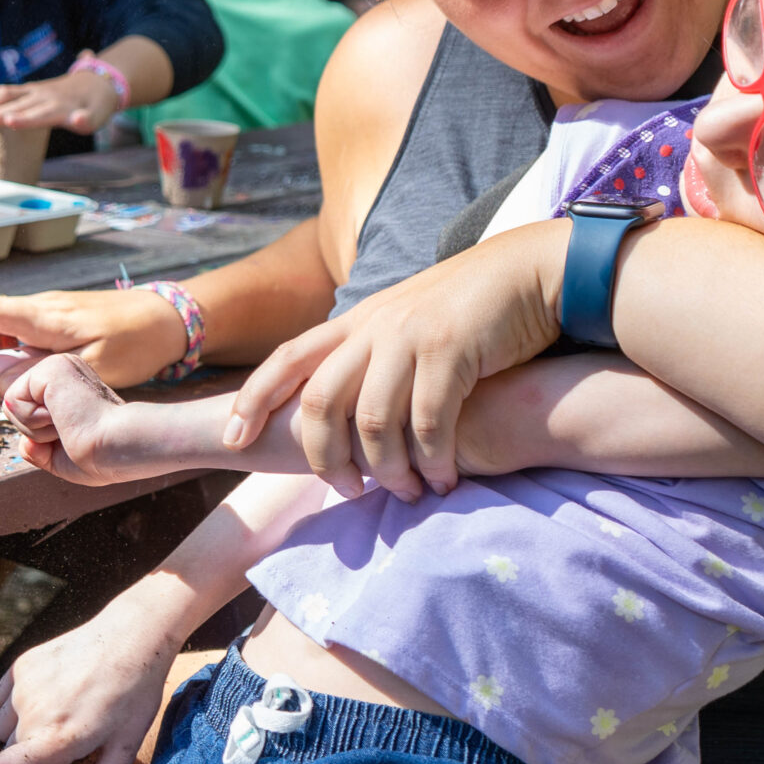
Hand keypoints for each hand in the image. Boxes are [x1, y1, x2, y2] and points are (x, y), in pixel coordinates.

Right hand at [0, 66, 119, 135]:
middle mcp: (44, 96)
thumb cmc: (96, 106)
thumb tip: (79, 119)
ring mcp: (35, 90)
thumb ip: (86, 120)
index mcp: (60, 106)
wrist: (98, 82)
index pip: (39, 114)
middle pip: (15, 105)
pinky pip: (6, 91)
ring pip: (6, 95)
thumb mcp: (97, 117)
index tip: (8, 120)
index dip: (23, 118)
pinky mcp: (29, 88)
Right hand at [0, 287, 188, 386]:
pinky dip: (13, 351)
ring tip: (9, 385)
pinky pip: (21, 329)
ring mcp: (49, 310)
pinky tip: (29, 374)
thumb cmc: (136, 342)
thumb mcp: (89, 369)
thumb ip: (40, 377)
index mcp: (43, 316)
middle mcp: (40, 307)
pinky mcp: (59, 317)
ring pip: (0, 325)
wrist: (169, 318)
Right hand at [0, 597, 181, 763]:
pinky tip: (49, 696)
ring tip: (60, 716)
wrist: (132, 636)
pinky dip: (17, 702)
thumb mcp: (125, 746)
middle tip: (66, 740)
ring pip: (2, 724)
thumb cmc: (134, 694)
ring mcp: (24, 686)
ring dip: (22, 728)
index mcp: (57, 738)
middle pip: (7, 750)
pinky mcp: (22, 664)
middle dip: (29, 754)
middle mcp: (32, 712)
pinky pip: (2, 696)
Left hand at [1, 354, 171, 485]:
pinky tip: (63, 418)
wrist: (121, 448)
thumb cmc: (104, 457)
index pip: (30, 415)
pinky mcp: (50, 368)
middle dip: (36, 436)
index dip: (42, 439)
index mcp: (71, 390)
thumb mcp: (63, 459)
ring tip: (70, 426)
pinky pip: (13, 400)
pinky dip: (33, 421)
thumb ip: (38, 450)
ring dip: (36, 431)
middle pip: (16, 412)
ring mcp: (57, 367)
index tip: (74, 439)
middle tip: (71, 434)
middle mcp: (64, 373)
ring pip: (12, 407)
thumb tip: (23, 444)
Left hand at [226, 220, 568, 500]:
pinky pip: (428, 422)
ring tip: (409, 492)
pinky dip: (433, 461)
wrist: (530, 271)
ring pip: (373, 421)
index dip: (254, 398)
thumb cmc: (469, 313)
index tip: (233, 440)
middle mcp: (373, 326)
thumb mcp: (405, 326)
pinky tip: (446, 479)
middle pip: (320, 400)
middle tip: (349, 491)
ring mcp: (410, 336)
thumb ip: (371, 360)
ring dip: (388, 469)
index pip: (287, 359)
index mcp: (355, 322)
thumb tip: (342, 417)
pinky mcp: (452, 349)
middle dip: (324, 457)